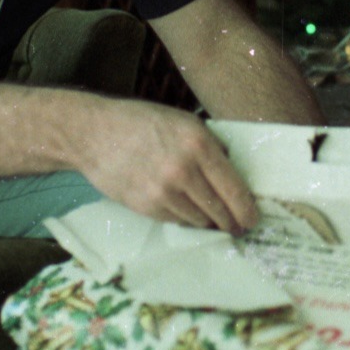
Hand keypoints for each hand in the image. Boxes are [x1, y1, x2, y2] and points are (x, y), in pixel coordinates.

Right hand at [79, 97, 257, 231]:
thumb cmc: (143, 122)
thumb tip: (237, 174)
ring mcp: (164, 192)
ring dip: (209, 222)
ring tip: (214, 219)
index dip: (248, 210)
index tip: (254, 219)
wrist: (95, 133)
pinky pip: (178, 221)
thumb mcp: (184, 122)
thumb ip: (211, 146)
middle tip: (239, 227)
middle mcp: (184, 170)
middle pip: (220, 211)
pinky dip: (186, 219)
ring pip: (200, 220)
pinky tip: (186, 210)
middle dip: (233, 222)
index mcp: (199, 144)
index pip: (234, 188)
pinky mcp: (147, 207)